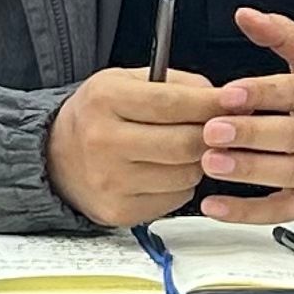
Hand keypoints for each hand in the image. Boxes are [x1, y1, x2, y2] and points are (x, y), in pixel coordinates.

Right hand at [47, 67, 220, 226]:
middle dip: (213, 135)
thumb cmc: (96, 115)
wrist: (55, 157)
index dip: (210, 103)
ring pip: (185, 174)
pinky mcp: (120, 211)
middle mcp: (104, 142)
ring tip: (188, 147)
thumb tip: (221, 97)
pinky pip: (175, 198)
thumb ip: (174, 83)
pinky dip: (181, 183)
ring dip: (198, 160)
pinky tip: (167, 169)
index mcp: (105, 100)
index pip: (170, 103)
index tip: (237, 100)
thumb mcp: (124, 81)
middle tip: (225, 127)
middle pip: (183, 143)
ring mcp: (111, 182)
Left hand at [196, 8, 293, 223]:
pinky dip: (247, 212)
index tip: (228, 93)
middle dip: (248, 133)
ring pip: (285, 172)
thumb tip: (245, 14)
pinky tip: (216, 205)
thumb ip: (282, 34)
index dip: (261, 92)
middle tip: (212, 130)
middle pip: (288, 135)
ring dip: (246, 170)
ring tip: (211, 163)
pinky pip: (281, 209)